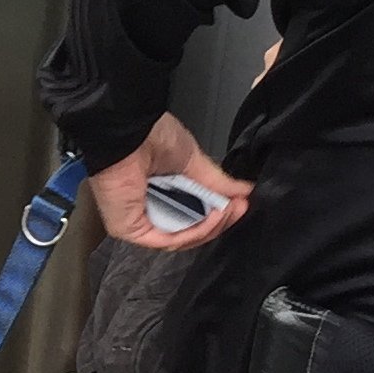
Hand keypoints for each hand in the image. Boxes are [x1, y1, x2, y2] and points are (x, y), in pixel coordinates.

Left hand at [87, 113, 250, 249]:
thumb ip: (217, 183)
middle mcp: (147, 209)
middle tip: (239, 208)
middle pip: (188, 231)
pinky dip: (194, 232)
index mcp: (160, 193)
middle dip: (218, 223)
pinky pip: (168, 240)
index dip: (217, 214)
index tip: (241, 203)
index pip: (191, 217)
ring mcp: (138, 222)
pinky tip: (213, 217)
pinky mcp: (131, 229)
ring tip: (228, 210)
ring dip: (210, 228)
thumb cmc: (150, 136)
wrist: (131, 131)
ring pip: (181, 239)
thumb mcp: (194, 161)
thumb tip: (242, 191)